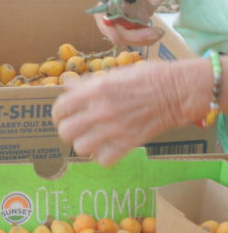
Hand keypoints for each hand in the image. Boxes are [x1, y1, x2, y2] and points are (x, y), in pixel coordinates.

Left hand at [52, 58, 200, 165]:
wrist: (176, 91)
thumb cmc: (146, 77)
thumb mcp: (114, 73)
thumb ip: (89, 83)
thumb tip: (67, 85)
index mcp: (95, 89)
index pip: (61, 107)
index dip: (57, 113)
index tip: (61, 116)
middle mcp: (101, 110)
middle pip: (66, 131)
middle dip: (67, 130)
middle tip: (74, 128)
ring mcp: (114, 128)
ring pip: (81, 148)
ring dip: (83, 144)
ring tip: (90, 139)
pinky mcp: (129, 143)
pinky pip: (104, 160)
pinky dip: (103, 156)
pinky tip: (107, 148)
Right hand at [94, 0, 183, 47]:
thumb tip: (152, 0)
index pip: (103, 14)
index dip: (112, 27)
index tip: (132, 31)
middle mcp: (118, 1)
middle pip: (111, 27)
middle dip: (129, 37)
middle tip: (152, 36)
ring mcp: (128, 8)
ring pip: (123, 31)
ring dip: (137, 39)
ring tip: (158, 34)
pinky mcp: (138, 12)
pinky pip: (134, 30)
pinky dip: (143, 37)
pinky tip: (157, 32)